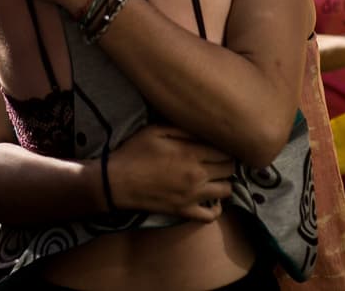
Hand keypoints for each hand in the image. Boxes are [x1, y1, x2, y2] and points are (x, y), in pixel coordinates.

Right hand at [107, 125, 235, 221]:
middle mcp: (197, 176)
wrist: (115, 182)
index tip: (219, 144)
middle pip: (229, 169)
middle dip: (227, 162)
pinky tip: (210, 199)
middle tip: (217, 158)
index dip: (225, 146)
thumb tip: (205, 129)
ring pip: (226, 190)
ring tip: (214, 175)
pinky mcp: (184, 212)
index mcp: (191, 153)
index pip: (225, 151)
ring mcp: (192, 197)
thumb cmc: (134, 152)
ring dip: (224, 181)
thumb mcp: (156, 130)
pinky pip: (211, 215)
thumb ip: (183, 128)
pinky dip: (216, 208)